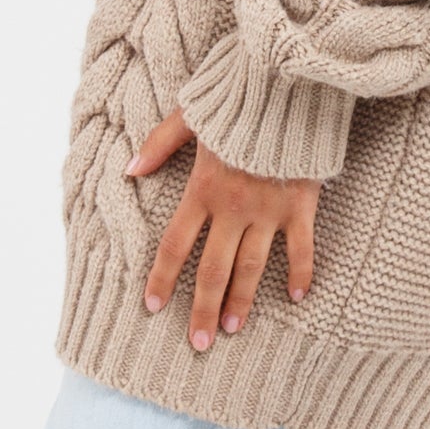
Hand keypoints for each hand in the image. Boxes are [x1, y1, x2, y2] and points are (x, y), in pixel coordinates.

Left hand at [125, 109, 320, 350]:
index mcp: (202, 189)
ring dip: (241, 301)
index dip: (161, 278)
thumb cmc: (235, 100)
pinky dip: (301, 273)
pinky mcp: (300, 204)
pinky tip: (297, 297)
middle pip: (212, 269)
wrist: (286, 85)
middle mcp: (233, 207)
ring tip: (231, 328)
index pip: (174, 245)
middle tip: (198, 343)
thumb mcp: (189, 115)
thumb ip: (159, 144)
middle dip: (202, 309)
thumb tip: (129, 170)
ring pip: (251, 267)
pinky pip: (301, 247)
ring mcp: (268, 210)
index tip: (151, 306)